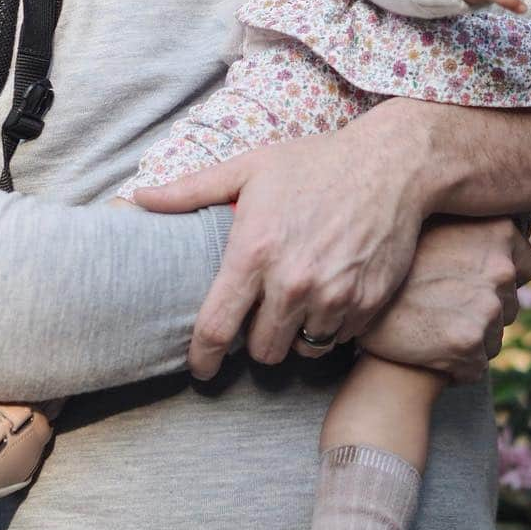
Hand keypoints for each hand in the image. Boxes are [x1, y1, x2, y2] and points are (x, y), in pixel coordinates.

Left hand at [133, 105, 426, 377]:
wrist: (391, 164)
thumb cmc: (316, 162)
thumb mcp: (251, 167)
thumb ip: (192, 191)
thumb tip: (139, 198)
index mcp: (255, 252)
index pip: (215, 329)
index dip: (201, 357)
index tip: (201, 367)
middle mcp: (292, 282)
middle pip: (260, 351)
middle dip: (255, 340)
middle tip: (262, 317)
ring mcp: (334, 296)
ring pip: (302, 349)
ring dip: (295, 335)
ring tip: (298, 305)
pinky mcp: (368, 303)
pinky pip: (339, 338)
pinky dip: (332, 325)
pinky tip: (331, 294)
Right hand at [359, 217, 530, 382]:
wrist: (351, 309)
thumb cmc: (389, 262)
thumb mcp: (432, 224)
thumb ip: (472, 224)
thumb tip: (502, 211)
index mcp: (497, 230)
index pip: (528, 263)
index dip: (500, 275)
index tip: (470, 278)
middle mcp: (499, 265)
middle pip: (512, 302)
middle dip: (484, 308)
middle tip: (440, 302)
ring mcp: (487, 305)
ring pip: (495, 336)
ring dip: (471, 337)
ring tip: (431, 325)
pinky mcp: (470, 343)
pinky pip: (478, 364)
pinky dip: (457, 366)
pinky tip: (427, 350)